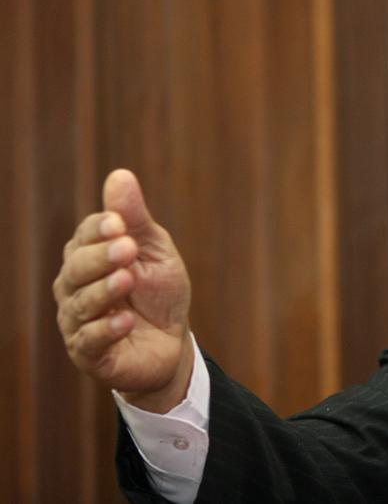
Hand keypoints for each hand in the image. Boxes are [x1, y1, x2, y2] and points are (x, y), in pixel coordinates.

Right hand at [54, 169, 192, 412]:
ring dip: (103, 290)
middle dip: (100, 257)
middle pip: (76, 267)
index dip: (99, 229)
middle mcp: (75, 287)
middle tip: (127, 249)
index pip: (84, 236)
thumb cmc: (159, 292)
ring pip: (79, 303)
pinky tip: (125, 321)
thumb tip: (120, 175)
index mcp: (89, 256)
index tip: (120, 223)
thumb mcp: (155, 251)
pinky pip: (88, 341)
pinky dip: (106, 330)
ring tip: (127, 281)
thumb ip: (135, 219)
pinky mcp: (89, 353)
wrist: (172, 343)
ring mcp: (77, 321)